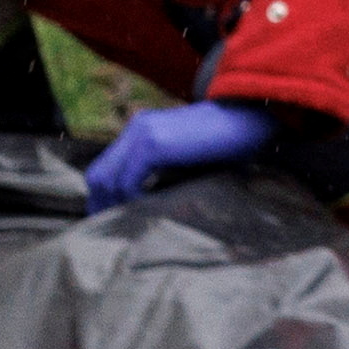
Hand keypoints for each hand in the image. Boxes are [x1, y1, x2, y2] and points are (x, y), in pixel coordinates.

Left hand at [83, 98, 280, 212]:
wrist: (250, 116)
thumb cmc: (229, 143)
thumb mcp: (188, 158)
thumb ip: (166, 173)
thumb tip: (149, 207)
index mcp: (143, 129)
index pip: (106, 168)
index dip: (105, 197)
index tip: (113, 222)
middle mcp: (136, 128)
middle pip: (98, 175)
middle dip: (102, 206)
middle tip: (114, 232)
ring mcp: (142, 133)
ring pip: (107, 179)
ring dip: (115, 206)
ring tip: (128, 227)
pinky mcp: (153, 144)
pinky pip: (127, 181)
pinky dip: (130, 200)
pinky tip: (144, 213)